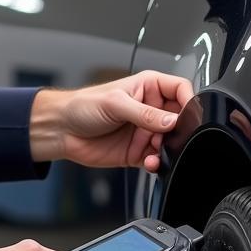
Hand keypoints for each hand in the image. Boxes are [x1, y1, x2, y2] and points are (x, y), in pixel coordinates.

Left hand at [30, 70, 194, 172]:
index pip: (179, 89)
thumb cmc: (82, 106)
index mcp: (147, 87)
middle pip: (180, 119)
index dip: (189, 100)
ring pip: (171, 142)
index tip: (189, 115)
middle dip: (180, 130)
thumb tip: (171, 120)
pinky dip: (159, 162)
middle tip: (173, 138)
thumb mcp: (114, 103)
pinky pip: (158, 158)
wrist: (61, 130)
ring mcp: (145, 131)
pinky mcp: (138, 151)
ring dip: (169, 149)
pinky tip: (150, 162)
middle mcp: (150, 109)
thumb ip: (144, 113)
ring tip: (156, 151)